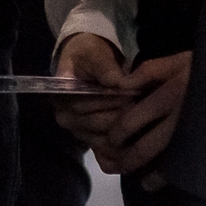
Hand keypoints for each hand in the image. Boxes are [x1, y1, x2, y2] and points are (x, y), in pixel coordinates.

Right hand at [49, 32, 136, 152]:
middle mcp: (65, 117)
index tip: (131, 91)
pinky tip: (139, 140)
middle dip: (121, 114)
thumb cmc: (90, 57)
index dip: (109, 100)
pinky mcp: (91, 140)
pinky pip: (107, 151)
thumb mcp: (94, 54)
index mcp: (61, 96)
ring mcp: (78, 131)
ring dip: (126, 131)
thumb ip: (104, 67)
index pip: (84, 105)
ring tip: (144, 117)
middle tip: (143, 104)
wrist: (89, 64)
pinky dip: (123, 149)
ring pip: (104, 139)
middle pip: (96, 123)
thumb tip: (117, 82)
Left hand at [100, 53, 189, 173]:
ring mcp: (194, 134)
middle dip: (128, 158)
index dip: (117, 133)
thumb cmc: (204, 69)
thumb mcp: (175, 62)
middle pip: (146, 146)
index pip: (132, 120)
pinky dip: (169, 176)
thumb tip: (120, 85)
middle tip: (120, 163)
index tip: (111, 139)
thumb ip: (147, 72)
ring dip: (150, 172)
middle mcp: (179, 118)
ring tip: (138, 178)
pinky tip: (156, 183)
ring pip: (165, 160)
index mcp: (168, 96)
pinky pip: (185, 165)